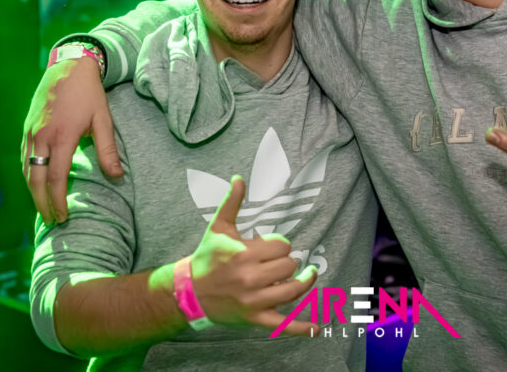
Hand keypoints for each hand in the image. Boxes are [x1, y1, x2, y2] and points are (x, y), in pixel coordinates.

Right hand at [21, 56, 119, 223]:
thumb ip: (108, 150)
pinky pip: (24, 158)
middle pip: (35, 180)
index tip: (63, 216)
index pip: (55, 179)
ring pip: (26, 170)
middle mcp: (41, 137)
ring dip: (33, 192)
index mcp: (61, 137)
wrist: (69, 66)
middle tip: (51, 221)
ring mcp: (30, 133)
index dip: (57, 200)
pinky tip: (36, 184)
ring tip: (44, 208)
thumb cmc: (89, 94)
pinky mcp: (26, 128)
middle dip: (41, 203)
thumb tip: (118, 176)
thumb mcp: (103, 120)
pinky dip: (28, 175)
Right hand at [190, 176, 317, 334]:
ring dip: (300, 282)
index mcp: (244, 254)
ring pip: (292, 289)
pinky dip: (301, 327)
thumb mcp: (218, 228)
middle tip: (276, 262)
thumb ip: (231, 203)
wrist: (189, 291)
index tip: (270, 247)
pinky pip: (282, 324)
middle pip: (289, 266)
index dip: (280, 244)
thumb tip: (239, 178)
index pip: (282, 246)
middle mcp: (250, 278)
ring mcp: (254, 300)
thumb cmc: (207, 258)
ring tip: (305, 276)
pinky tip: (317, 328)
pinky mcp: (254, 318)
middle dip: (286, 262)